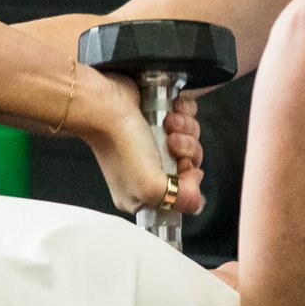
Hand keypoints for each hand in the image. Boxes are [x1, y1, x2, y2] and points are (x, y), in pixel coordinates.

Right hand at [80, 69, 206, 217]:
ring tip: (168, 123)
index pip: (181, 195)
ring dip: (185, 129)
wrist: (107, 105)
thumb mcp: (149, 187)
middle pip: (190, 165)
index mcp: (143, 195)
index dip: (189, 181)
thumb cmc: (121, 144)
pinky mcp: (160, 119)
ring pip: (191, 139)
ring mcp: (155, 143)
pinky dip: (185, 113)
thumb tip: (197, 197)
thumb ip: (180, 200)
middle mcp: (149, 171)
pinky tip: (171, 112)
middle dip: (188, 150)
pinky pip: (188, 118)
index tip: (183, 167)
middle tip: (171, 143)